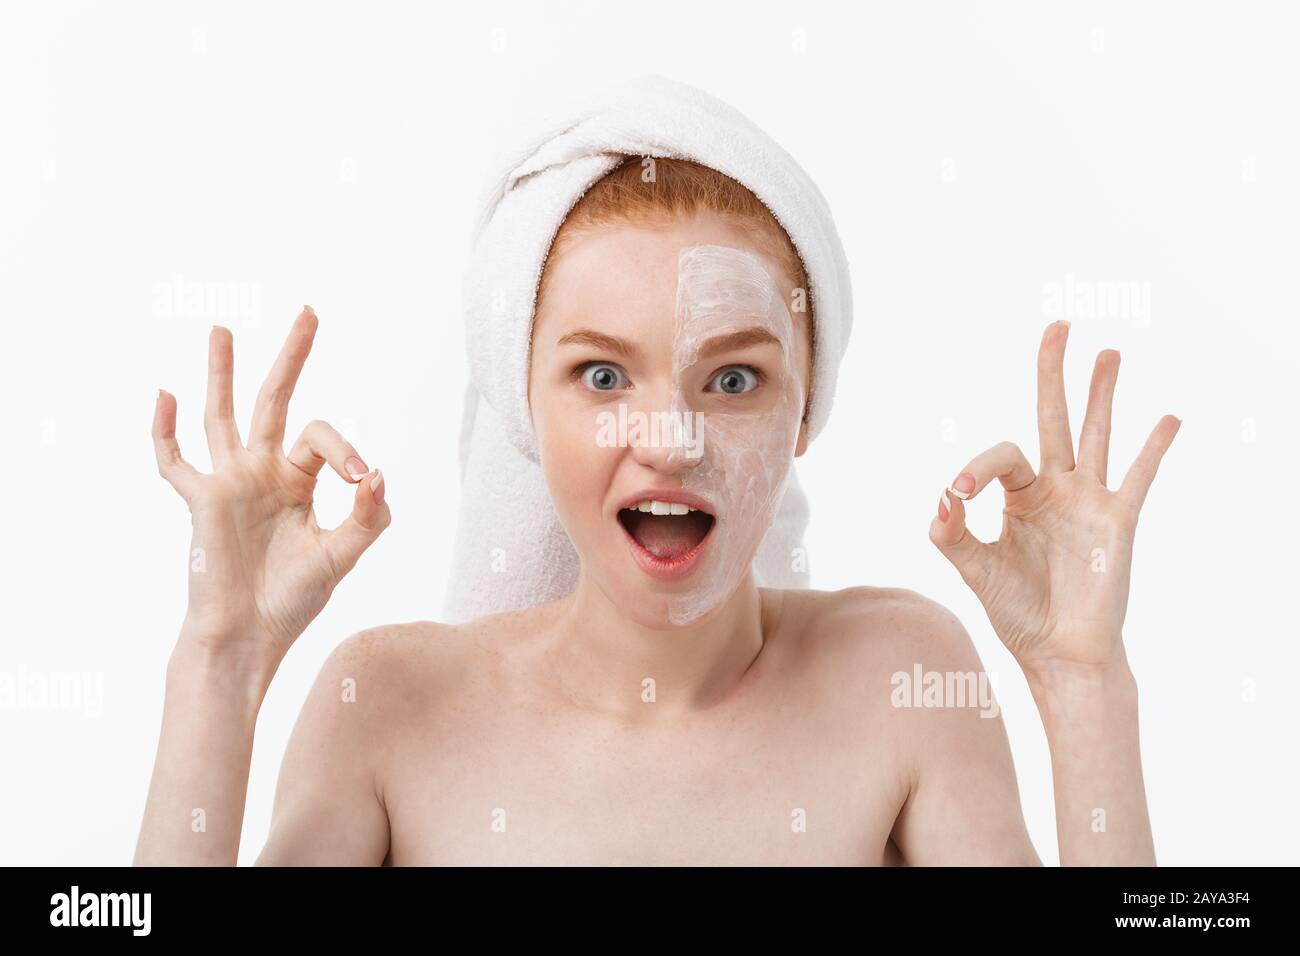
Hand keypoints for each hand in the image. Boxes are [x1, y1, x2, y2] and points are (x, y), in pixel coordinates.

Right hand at [152, 307, 390, 667]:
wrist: (248, 636)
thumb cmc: (293, 600)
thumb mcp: (342, 556)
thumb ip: (368, 518)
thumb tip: (378, 474)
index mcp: (299, 482)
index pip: (323, 440)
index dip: (345, 448)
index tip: (361, 478)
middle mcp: (263, 473)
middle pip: (276, 401)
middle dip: (292, 358)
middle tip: (309, 311)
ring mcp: (229, 483)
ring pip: (223, 416)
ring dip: (222, 373)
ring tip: (223, 329)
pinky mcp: (200, 503)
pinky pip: (176, 462)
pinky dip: (165, 432)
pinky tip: (165, 395)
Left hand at [928, 320, 1179, 676]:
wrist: (1059, 652)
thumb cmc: (1017, 611)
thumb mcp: (976, 572)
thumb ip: (953, 537)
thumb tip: (940, 499)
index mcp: (1018, 496)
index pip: (1001, 457)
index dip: (977, 467)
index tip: (959, 492)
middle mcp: (1055, 489)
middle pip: (1053, 418)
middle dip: (1053, 374)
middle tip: (1057, 326)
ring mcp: (1089, 502)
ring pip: (1096, 435)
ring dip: (1102, 394)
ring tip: (1108, 353)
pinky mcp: (1118, 522)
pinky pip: (1137, 478)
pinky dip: (1152, 449)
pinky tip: (1168, 419)